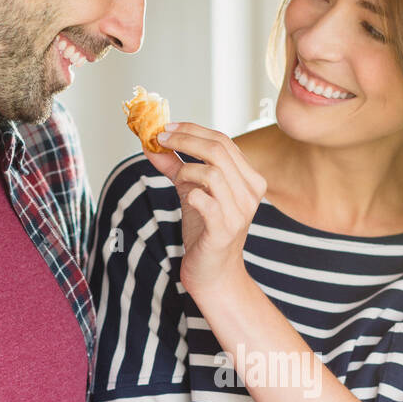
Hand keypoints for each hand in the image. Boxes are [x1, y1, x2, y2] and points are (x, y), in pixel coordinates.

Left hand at [143, 123, 266, 298]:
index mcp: (249, 179)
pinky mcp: (225, 229)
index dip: (192, 129)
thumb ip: (176, 167)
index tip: (166, 128)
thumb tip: (152, 144)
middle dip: (184, 139)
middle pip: (219, 149)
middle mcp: (250, 192)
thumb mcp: (191, 192)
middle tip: (160, 139)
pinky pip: (205, 200)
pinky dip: (190, 194)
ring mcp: (240, 211)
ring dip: (187, 169)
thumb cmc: (206, 232)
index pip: (223, 140)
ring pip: (213, 172)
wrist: (213, 274)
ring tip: (178, 180)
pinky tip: (188, 200)